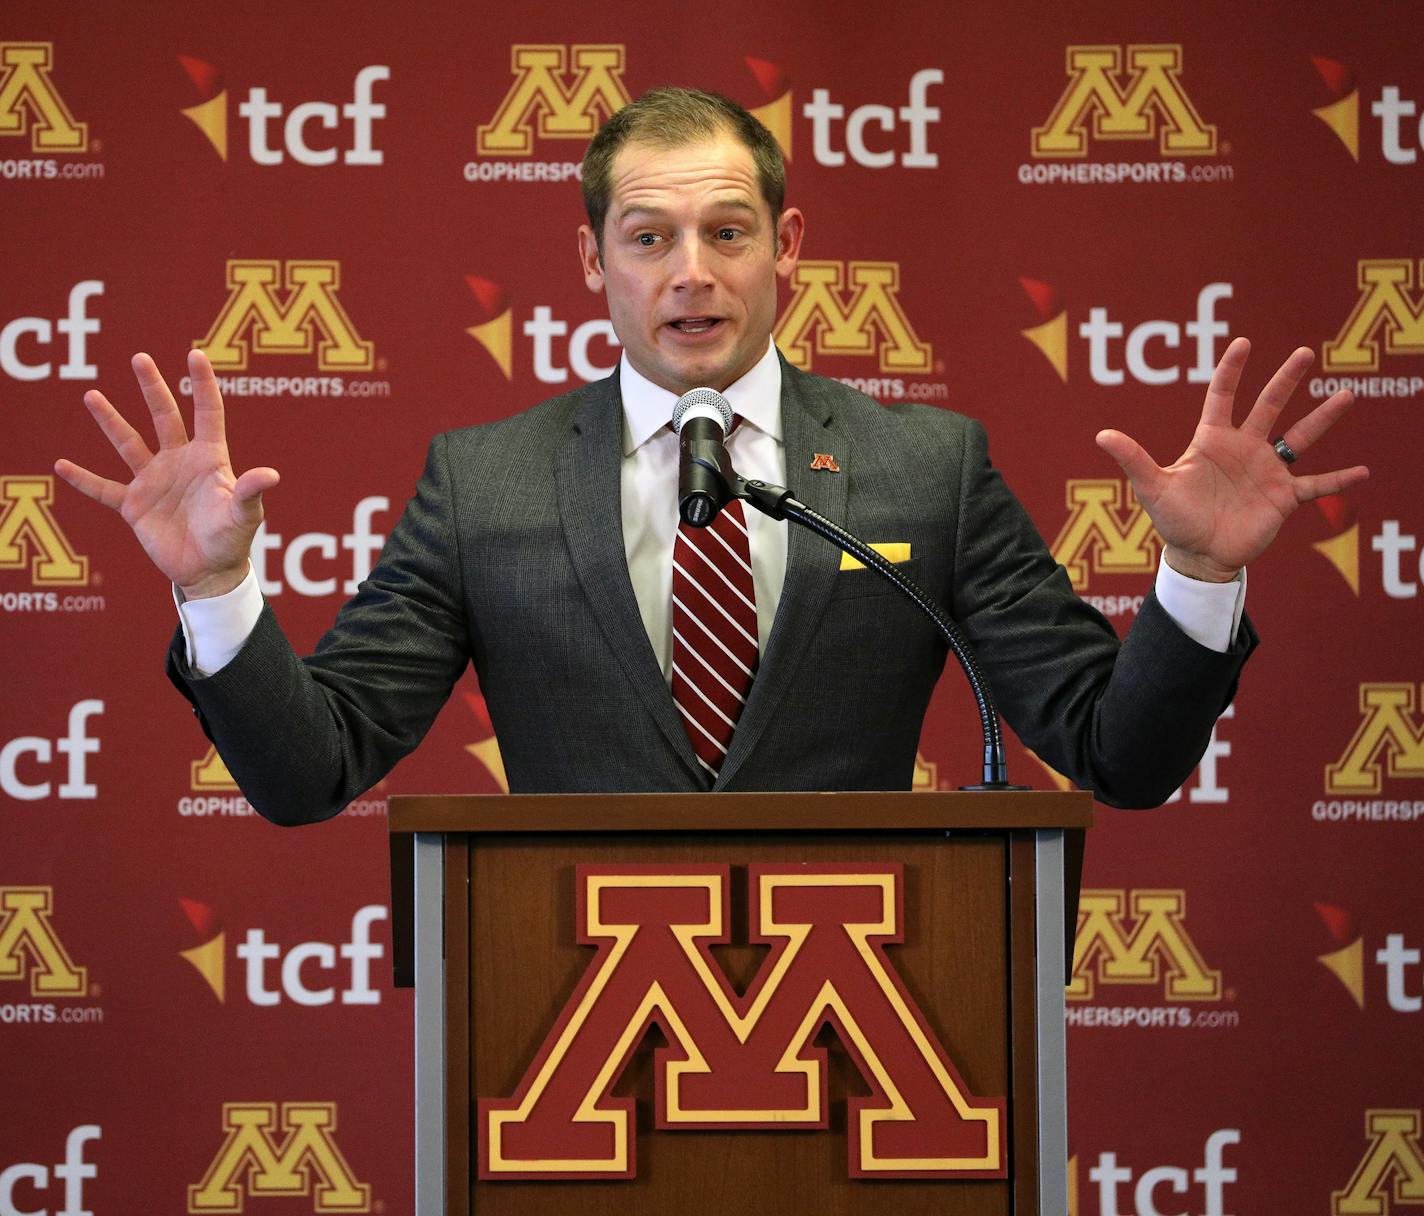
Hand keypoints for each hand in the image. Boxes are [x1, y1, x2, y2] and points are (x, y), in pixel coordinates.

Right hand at [54, 350, 278, 597]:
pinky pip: (104, 489)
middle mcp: (179, 462)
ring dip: (110, 421)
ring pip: (129, 444)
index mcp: (209, 458)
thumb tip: (271, 475)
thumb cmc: (232, 540)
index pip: (207, 413)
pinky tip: (62, 465)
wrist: (209, 571)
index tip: (194, 354)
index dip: (202, 384)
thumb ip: (250, 492)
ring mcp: (154, 481)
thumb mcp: (244, 515)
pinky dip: (84, 479)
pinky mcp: (135, 506)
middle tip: (140, 358)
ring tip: (91, 396)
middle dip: (152, 388)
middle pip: (165, 417)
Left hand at [1095, 337, 1369, 581]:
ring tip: (1348, 394)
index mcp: (1213, 441)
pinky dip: (1339, 480)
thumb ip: (1133, 459)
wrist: (1199, 557)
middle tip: (1305, 352)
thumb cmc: (1175, 521)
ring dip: (1323, 418)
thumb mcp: (1154, 488)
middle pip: (1269, 406)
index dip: (1232, 370)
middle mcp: (1244, 449)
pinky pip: (1317, 485)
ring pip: (1300, 438)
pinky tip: (1364, 471)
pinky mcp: (1283, 497)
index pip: (1223, 396)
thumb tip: (1102, 435)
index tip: (1244, 343)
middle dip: (1286, 379)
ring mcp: (1267, 472)